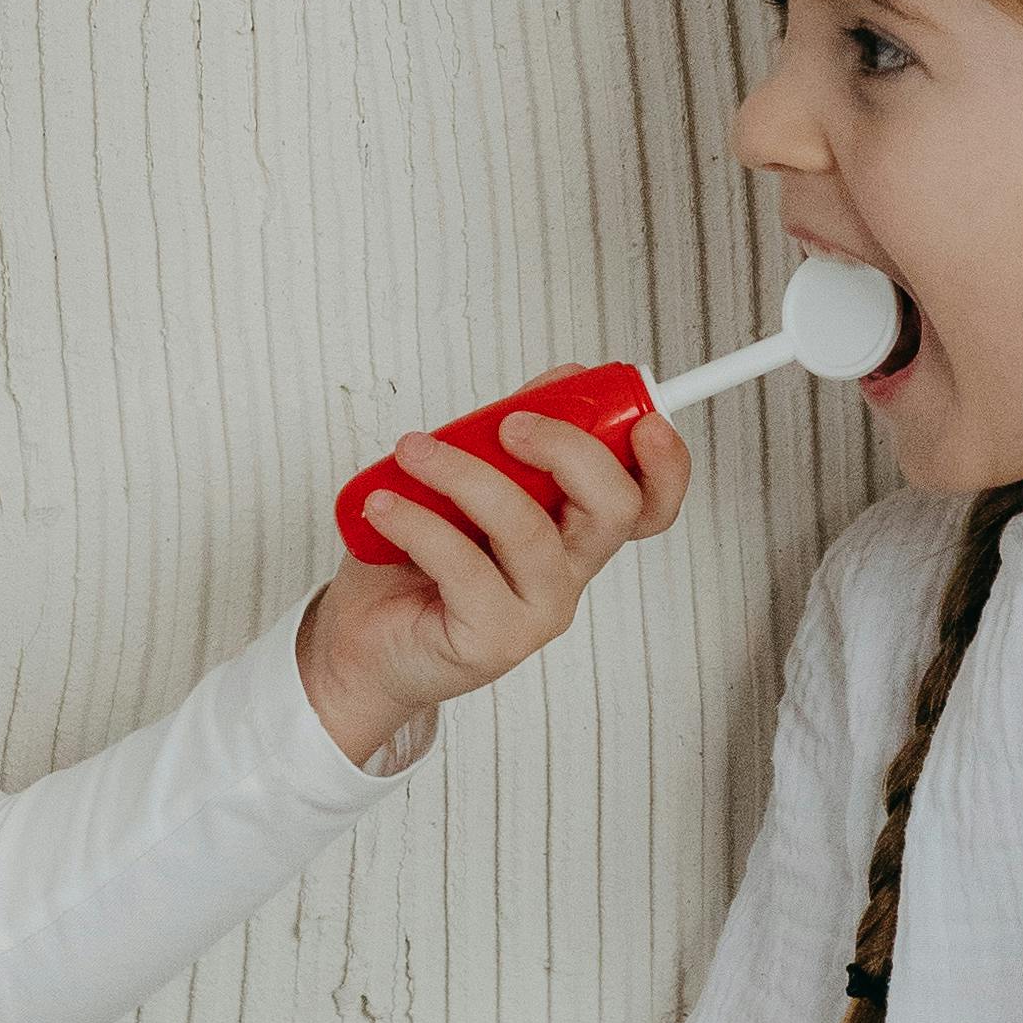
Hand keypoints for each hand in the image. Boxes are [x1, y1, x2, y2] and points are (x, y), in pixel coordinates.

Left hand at [294, 405, 688, 768]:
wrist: (358, 639)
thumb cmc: (409, 560)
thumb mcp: (467, 477)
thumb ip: (516, 430)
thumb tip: (564, 381)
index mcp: (573, 532)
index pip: (648, 504)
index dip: (665, 465)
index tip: (644, 419)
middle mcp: (566, 573)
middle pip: (613, 509)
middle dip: (567, 447)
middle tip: (509, 424)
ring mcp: (535, 611)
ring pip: (529, 531)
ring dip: (465, 474)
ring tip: (414, 452)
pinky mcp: (491, 641)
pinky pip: (463, 567)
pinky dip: (417, 523)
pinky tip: (385, 506)